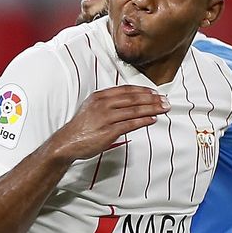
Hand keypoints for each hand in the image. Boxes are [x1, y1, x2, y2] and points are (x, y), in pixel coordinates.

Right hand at [50, 85, 168, 162]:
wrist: (67, 142)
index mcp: (99, 97)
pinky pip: (130, 124)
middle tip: (165, 100)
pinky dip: (143, 121)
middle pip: (132, 99)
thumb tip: (129, 103)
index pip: (126, 90)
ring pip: (134, 110)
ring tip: (163, 109)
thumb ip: (108, 103)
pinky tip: (152, 120)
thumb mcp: (91, 108)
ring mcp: (105, 118)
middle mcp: (102, 105)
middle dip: (151, 99)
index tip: (155, 92)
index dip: (143, 90)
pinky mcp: (108, 131)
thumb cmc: (81, 127)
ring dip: (151, 109)